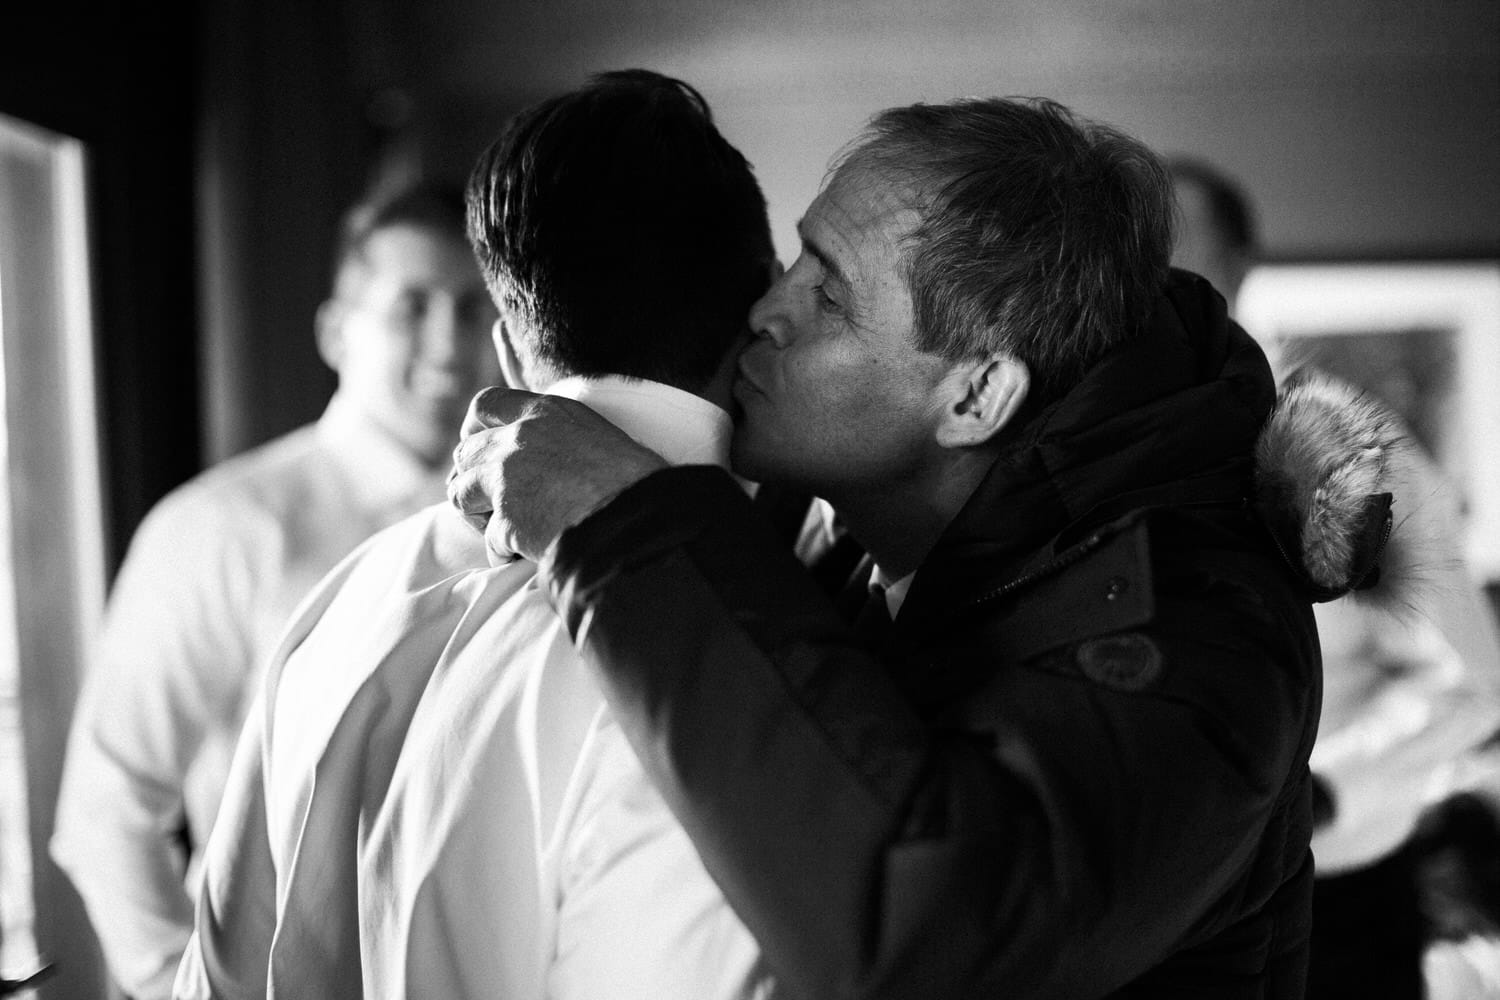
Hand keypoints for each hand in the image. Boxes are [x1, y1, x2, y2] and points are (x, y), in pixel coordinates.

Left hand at [448, 386, 667, 561]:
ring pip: (461, 495)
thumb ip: (562, 438)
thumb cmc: (636, 483)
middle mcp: (520, 437)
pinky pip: (488, 541)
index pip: (486, 404)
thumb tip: (547, 460)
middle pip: (465, 453)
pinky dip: (502, 553)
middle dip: (471, 479)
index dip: (473, 428)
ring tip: (505, 531)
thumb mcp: (598, 437)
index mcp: (546, 412)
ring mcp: (508, 477)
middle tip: (489, 502)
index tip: (477, 446)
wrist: (641, 518)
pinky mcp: (507, 519)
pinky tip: (523, 557)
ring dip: (478, 516)